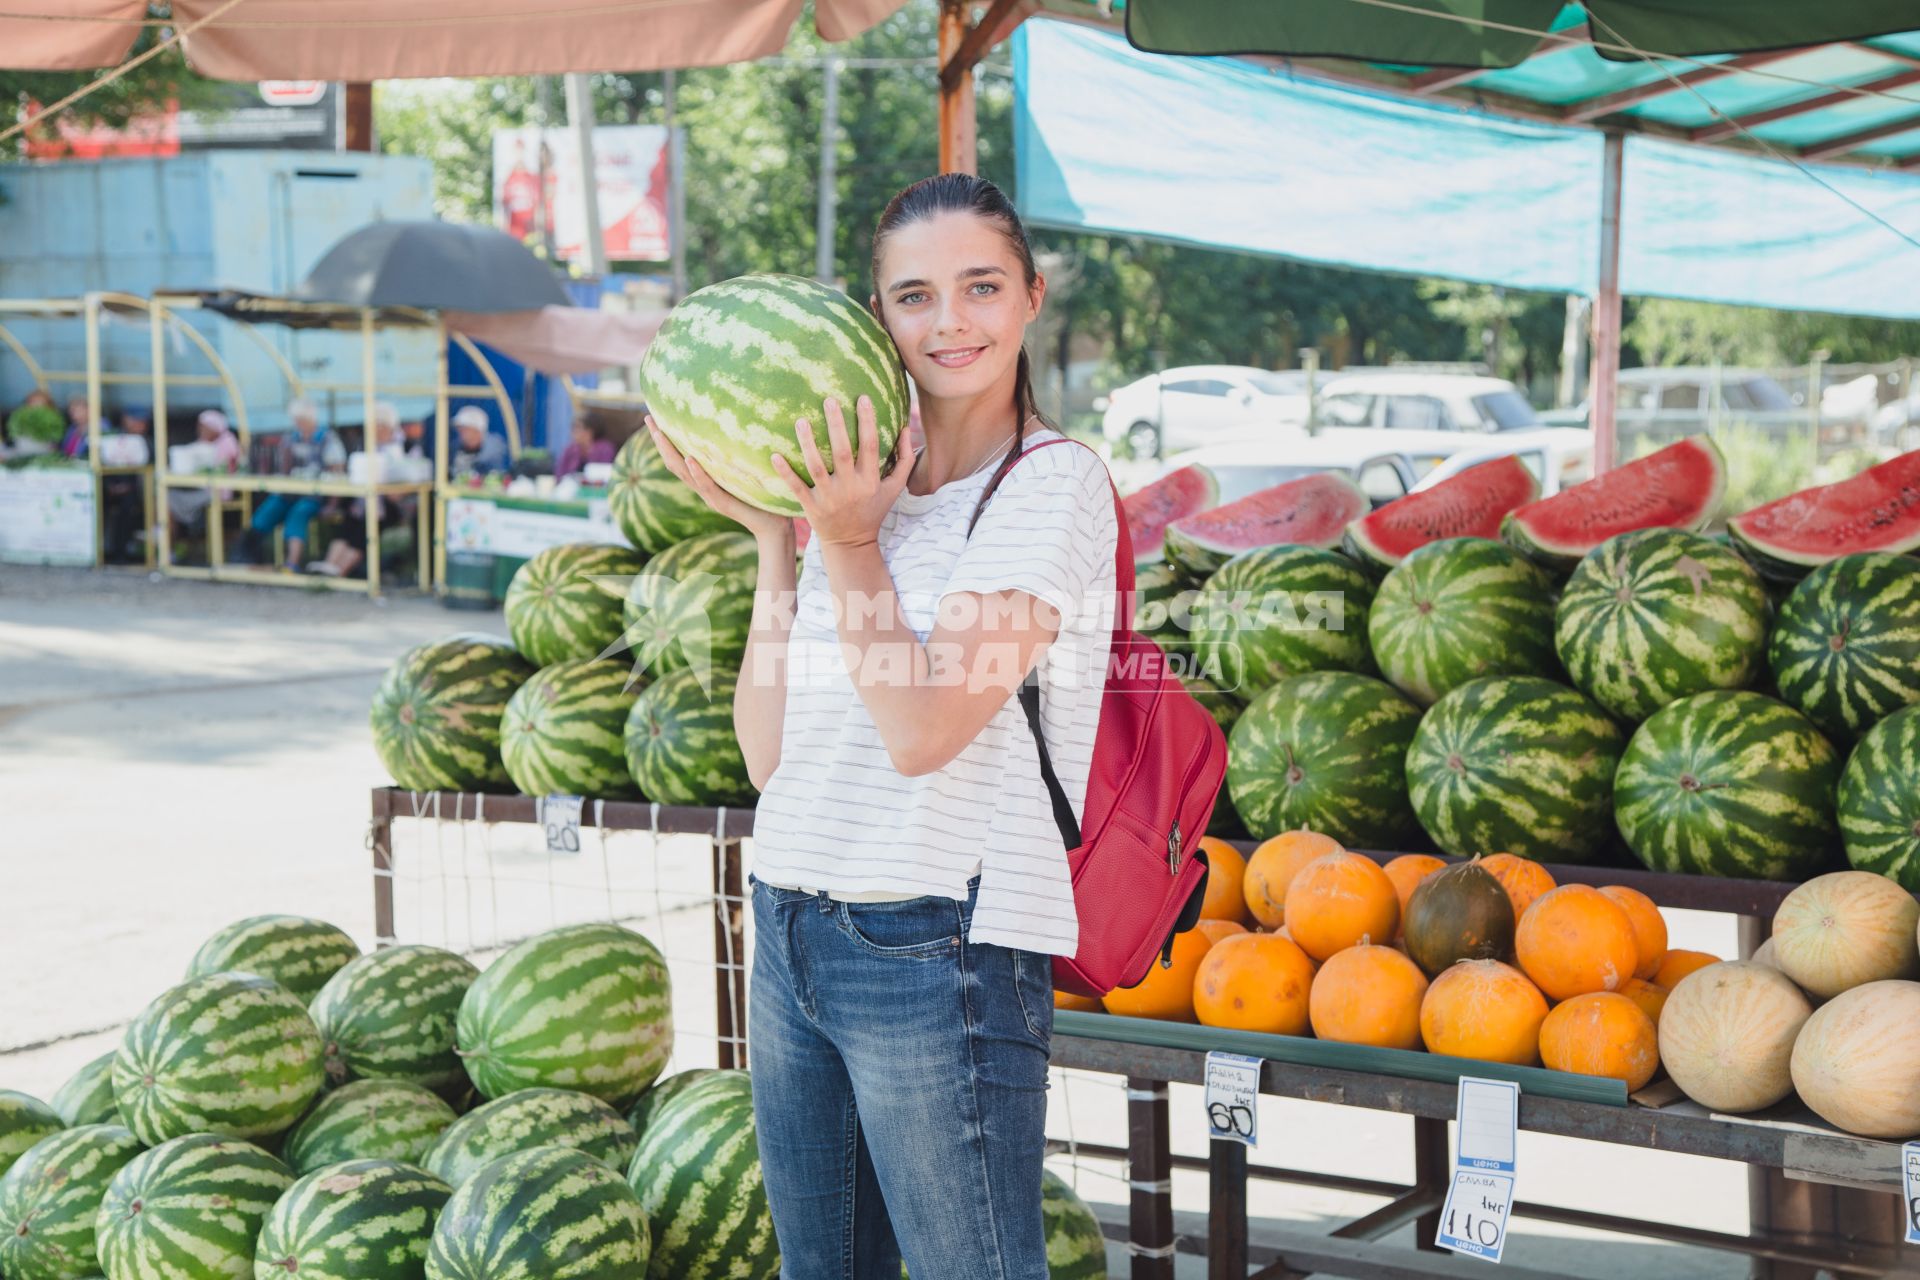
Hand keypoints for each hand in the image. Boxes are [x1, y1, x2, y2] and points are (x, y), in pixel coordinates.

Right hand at [645, 415, 790, 542]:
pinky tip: (690, 459)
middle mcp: (703, 488)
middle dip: (660, 440)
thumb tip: (743, 425)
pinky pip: (707, 486)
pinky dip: (697, 472)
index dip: (666, 439)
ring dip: (670, 452)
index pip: (679, 456)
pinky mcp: (723, 503)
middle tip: (648, 418)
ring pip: (683, 472)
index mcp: (706, 480)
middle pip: (673, 462)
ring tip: (659, 433)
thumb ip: (739, 455)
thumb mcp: (747, 472)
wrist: (774, 528)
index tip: (654, 417)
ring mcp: (710, 496)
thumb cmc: (764, 498)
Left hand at [774, 396, 915, 550]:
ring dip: (808, 444)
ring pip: (816, 467)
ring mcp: (829, 498)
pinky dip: (786, 473)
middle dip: (836, 425)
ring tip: (801, 421)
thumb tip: (905, 428)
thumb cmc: (873, 510)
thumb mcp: (895, 488)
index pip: (871, 446)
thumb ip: (904, 459)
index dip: (867, 421)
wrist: (852, 544)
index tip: (862, 397)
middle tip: (829, 399)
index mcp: (870, 480)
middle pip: (843, 452)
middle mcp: (850, 488)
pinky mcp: (811, 508)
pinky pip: (797, 488)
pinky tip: (775, 455)